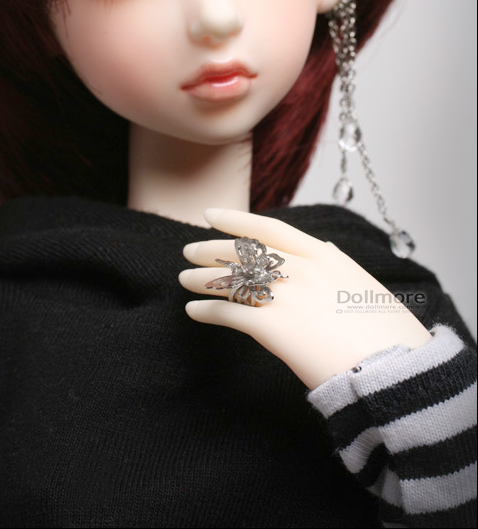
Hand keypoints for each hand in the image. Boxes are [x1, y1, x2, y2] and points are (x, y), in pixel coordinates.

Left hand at [179, 208, 432, 389]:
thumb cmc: (388, 332)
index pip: (269, 227)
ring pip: (231, 279)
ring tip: (184, 280)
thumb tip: (322, 253)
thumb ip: (337, 268)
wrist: (394, 366)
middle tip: (189, 249)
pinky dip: (207, 311)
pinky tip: (194, 312)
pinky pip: (228, 314)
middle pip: (243, 251)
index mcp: (323, 255)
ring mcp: (285, 295)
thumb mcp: (364, 286)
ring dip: (203, 278)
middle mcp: (300, 268)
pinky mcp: (273, 327)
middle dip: (211, 248)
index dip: (236, 219)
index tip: (212, 214)